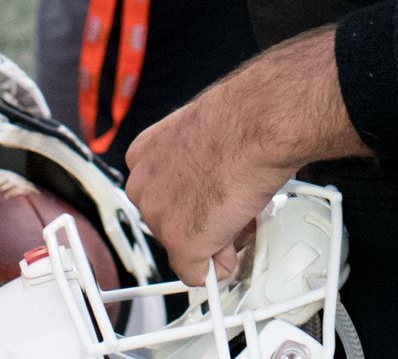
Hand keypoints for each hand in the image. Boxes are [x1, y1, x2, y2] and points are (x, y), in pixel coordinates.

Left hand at [124, 79, 293, 284]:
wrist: (255, 126)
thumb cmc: (239, 122)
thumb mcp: (199, 138)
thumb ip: (190, 166)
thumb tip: (203, 182)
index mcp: (143, 156)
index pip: (162, 196)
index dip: (193, 200)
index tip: (208, 197)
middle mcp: (142, 186)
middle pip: (172, 224)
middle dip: (204, 221)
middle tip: (230, 198)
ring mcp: (158, 217)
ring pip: (188, 249)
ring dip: (217, 237)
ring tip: (236, 203)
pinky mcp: (180, 244)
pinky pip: (199, 275)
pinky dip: (222, 265)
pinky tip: (235, 230)